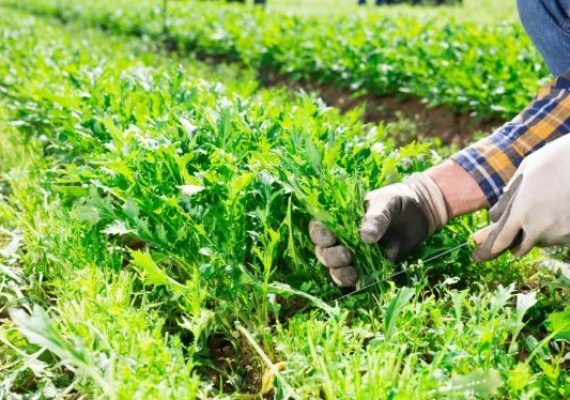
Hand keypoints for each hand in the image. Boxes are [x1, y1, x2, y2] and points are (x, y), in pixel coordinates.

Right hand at [308, 173, 448, 286]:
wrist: (421, 214)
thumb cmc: (398, 200)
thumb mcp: (388, 202)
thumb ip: (376, 217)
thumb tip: (365, 238)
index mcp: (340, 219)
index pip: (319, 228)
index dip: (319, 236)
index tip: (330, 239)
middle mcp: (343, 238)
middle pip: (324, 252)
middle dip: (331, 257)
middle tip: (347, 255)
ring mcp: (355, 255)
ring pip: (336, 269)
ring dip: (340, 274)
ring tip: (353, 273)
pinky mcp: (370, 268)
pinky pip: (357, 279)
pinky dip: (357, 282)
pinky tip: (363, 281)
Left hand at [473, 135, 569, 261]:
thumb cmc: (556, 159)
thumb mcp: (526, 171)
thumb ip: (509, 196)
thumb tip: (496, 215)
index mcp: (522, 210)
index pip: (501, 240)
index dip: (491, 249)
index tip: (480, 255)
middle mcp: (539, 226)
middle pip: (520, 249)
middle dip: (517, 241)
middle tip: (519, 230)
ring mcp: (560, 233)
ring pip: (543, 242)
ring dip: (541, 233)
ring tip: (549, 206)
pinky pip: (561, 238)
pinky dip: (559, 230)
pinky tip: (562, 210)